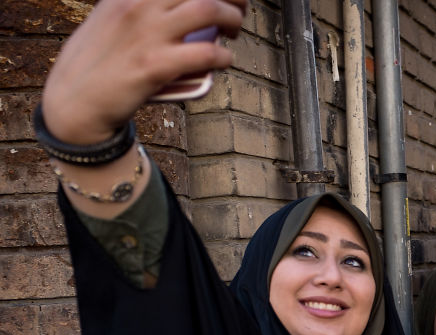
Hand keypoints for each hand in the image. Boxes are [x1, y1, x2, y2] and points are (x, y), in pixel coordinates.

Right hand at [41, 0, 245, 144]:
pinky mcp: (155, 66)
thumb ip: (137, 6)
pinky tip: (225, 60)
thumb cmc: (96, 63)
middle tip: (239, 9)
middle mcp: (138, 5)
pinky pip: (206, 53)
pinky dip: (224, 56)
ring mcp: (147, 34)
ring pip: (207, 9)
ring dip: (232, 18)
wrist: (75, 101)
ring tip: (234, 31)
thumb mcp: (110, 17)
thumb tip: (173, 6)